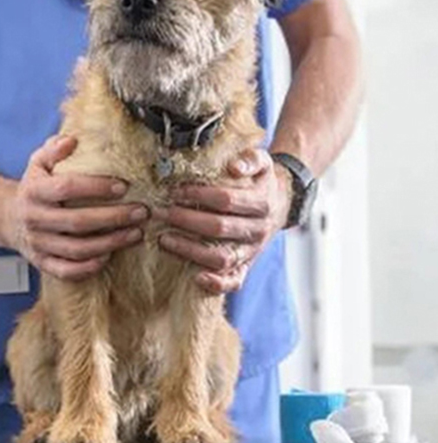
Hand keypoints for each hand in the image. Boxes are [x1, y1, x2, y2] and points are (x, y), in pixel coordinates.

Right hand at [3, 135, 148, 280]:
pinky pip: (66, 270)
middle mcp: (34, 218)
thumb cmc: (34, 187)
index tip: (124, 186)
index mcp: (34, 191)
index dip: (96, 187)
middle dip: (114, 217)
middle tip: (142, 212)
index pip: (66, 188)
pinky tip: (110, 256)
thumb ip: (54, 150)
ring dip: (110, 243)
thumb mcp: (38, 163)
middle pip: (77, 222)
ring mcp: (37, 244)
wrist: (7, 218)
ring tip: (136, 234)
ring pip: (76, 249)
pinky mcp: (42, 262)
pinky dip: (89, 266)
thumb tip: (71, 140)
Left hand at [155, 149, 291, 294]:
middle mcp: (258, 230)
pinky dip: (217, 284)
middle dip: (186, 220)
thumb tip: (234, 167)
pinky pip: (235, 281)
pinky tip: (195, 278)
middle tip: (161, 213)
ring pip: (222, 258)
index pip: (226, 200)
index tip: (175, 191)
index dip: (199, 195)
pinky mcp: (247, 265)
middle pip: (219, 228)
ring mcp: (252, 251)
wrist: (282, 204)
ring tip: (164, 239)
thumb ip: (251, 159)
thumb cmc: (262, 182)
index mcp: (262, 203)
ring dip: (190, 250)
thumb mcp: (263, 162)